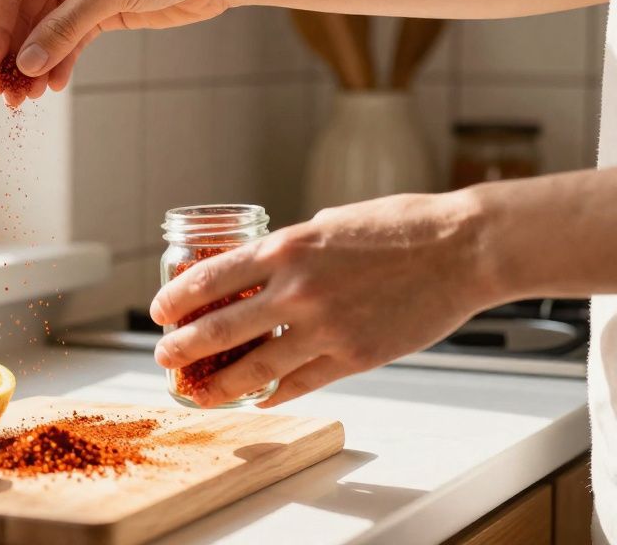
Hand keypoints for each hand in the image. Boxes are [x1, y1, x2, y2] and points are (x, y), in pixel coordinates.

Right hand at [0, 0, 233, 106]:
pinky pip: (69, 41)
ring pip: (43, 32)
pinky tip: (53, 85)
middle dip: (13, 55)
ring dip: (34, 65)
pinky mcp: (100, 10)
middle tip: (3, 93)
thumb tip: (26, 63)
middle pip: (21, 15)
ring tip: (25, 99)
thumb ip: (64, 29)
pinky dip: (60, 62)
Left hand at [149, 191, 499, 407]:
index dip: (175, 300)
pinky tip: (258, 398)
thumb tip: (262, 267)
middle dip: (181, 349)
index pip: (209, 279)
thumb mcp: (330, 223)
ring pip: (254, 369)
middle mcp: (296, 289)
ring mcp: (325, 327)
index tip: (158, 313)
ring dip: (219, 384)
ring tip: (198, 391)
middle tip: (162, 358)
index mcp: (286, 247)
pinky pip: (300, 383)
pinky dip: (274, 393)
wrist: (463, 249)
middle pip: (218, 330)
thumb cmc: (400, 227)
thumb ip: (292, 249)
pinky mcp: (355, 357)